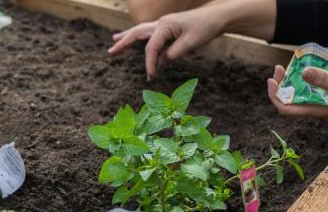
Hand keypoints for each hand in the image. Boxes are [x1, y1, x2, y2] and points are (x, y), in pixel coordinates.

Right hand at [108, 5, 226, 79]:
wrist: (216, 18)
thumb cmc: (205, 28)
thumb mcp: (190, 44)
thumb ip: (173, 54)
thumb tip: (161, 62)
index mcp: (165, 26)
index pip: (151, 48)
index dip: (149, 63)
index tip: (151, 77)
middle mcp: (161, 23)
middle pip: (137, 33)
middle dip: (123, 43)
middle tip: (110, 52)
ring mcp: (163, 24)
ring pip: (140, 30)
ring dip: (127, 37)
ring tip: (114, 41)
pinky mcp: (168, 28)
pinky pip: (149, 33)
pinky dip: (139, 37)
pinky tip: (134, 40)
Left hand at [267, 65, 327, 122]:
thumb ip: (324, 80)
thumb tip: (303, 72)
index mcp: (316, 110)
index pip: (286, 109)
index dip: (275, 95)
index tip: (272, 79)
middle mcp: (317, 109)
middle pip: (289, 101)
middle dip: (281, 85)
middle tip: (280, 68)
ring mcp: (323, 104)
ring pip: (300, 95)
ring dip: (292, 82)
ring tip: (292, 66)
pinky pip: (312, 91)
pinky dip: (307, 80)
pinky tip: (311, 69)